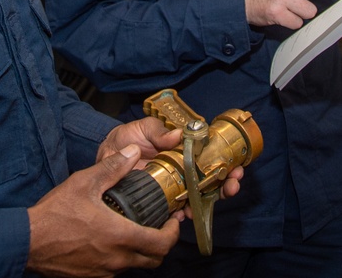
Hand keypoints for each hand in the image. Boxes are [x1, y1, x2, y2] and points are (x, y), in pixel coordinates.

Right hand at [27, 144, 180, 276]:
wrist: (28, 242)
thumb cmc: (54, 215)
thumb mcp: (85, 182)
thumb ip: (113, 167)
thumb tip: (133, 153)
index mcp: (120, 236)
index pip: (162, 243)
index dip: (173, 233)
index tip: (172, 221)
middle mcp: (117, 259)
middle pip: (154, 259)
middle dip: (162, 243)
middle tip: (160, 227)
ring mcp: (104, 271)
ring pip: (135, 265)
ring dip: (141, 250)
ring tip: (136, 230)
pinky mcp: (91, 276)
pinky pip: (116, 270)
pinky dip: (122, 257)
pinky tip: (111, 240)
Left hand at [99, 118, 244, 218]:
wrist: (106, 156)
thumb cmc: (125, 139)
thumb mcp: (142, 128)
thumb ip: (158, 131)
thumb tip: (178, 135)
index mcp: (182, 149)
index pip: (211, 156)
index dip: (227, 162)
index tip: (235, 168)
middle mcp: (183, 168)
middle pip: (212, 178)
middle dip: (227, 183)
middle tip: (233, 186)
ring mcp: (174, 186)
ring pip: (200, 195)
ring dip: (213, 199)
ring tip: (217, 199)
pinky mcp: (162, 200)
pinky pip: (178, 209)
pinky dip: (186, 212)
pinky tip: (187, 212)